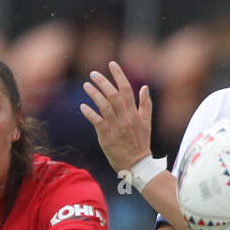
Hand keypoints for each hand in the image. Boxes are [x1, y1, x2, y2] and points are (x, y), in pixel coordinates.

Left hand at [80, 60, 152, 176]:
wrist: (137, 165)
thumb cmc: (141, 143)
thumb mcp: (147, 123)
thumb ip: (146, 104)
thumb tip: (144, 87)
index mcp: (134, 113)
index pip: (126, 89)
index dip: (119, 75)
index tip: (111, 64)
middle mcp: (125, 118)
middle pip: (113, 95)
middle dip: (103, 82)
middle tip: (93, 74)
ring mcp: (116, 128)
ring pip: (104, 106)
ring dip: (94, 94)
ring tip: (86, 86)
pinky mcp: (107, 138)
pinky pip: (97, 122)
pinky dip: (90, 113)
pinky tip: (83, 106)